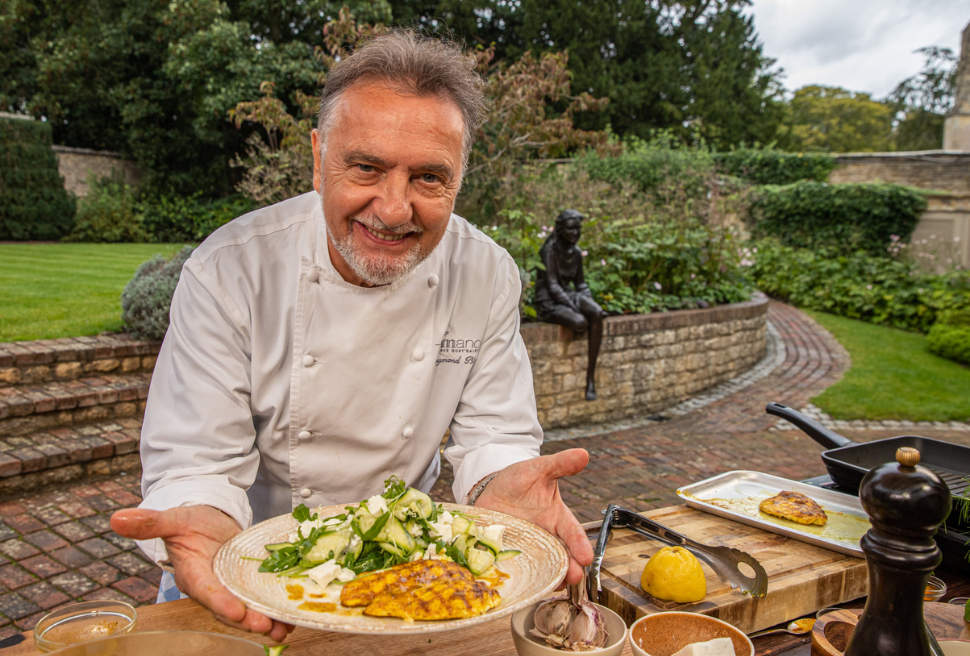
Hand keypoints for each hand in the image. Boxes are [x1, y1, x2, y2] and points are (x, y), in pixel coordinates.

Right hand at [111, 506, 293, 641]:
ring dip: (266, 619)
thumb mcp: (173, 518)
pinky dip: (277, 608)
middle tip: (268, 626)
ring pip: (248, 608)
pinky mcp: (247, 584)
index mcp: (193, 572)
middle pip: (230, 606)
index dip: (220, 601)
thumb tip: (117, 519)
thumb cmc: (189, 520)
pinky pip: (261, 599)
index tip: (236, 611)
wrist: (206, 519)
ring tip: (285, 628)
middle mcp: (213, 586)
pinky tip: (293, 616)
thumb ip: (150, 522)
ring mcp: (231, 587)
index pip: (205, 589)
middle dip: (248, 618)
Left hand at [474, 448, 592, 584]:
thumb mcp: (538, 469)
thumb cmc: (519, 479)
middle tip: (574, 577)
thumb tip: (583, 454)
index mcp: (556, 517)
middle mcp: (545, 536)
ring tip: (552, 584)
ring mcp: (527, 547)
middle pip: (561, 556)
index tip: (586, 557)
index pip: (572, 533)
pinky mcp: (509, 553)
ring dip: (549, 576)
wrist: (491, 488)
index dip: (580, 545)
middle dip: (569, 568)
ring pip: (543, 567)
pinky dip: (521, 576)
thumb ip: (560, 464)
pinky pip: (517, 568)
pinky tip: (522, 583)